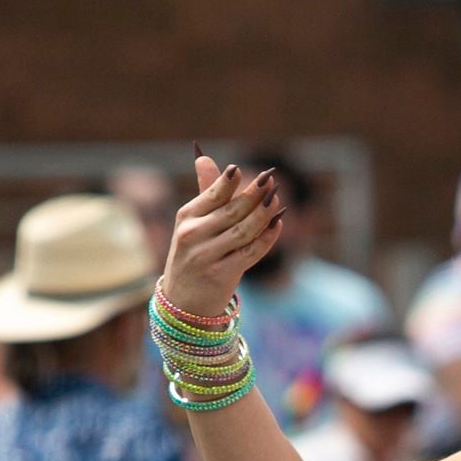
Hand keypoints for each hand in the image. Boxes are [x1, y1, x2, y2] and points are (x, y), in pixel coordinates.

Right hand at [157, 153, 281, 318]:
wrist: (183, 302)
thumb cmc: (193, 255)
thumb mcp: (192, 225)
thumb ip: (205, 193)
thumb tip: (203, 157)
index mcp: (185, 218)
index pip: (210, 196)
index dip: (227, 182)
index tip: (241, 169)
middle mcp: (193, 235)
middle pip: (230, 211)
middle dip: (252, 194)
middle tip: (269, 180)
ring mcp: (207, 256)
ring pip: (243, 231)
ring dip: (263, 214)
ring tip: (276, 199)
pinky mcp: (222, 275)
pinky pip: (250, 253)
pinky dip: (266, 239)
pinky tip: (277, 225)